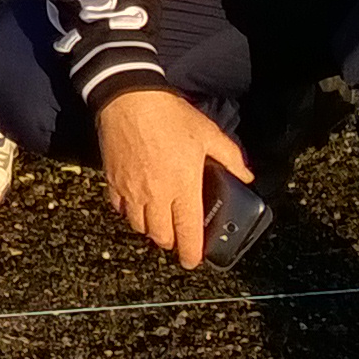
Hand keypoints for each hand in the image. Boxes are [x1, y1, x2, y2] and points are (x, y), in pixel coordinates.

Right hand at [97, 89, 252, 268]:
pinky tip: (135, 205)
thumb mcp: (209, 134)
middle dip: (170, 242)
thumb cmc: (170, 116)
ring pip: (138, 226)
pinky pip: (119, 208)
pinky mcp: (113, 180)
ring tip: (158, 222)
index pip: (188, 232)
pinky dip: (129, 212)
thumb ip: (231, 158)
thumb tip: (246, 176)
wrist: (129, 98)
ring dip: (150, 229)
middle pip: (161, 236)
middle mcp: (156, 195)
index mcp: (183, 187)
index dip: (191, 252)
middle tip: (177, 237)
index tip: (192, 260)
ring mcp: (131, 190)